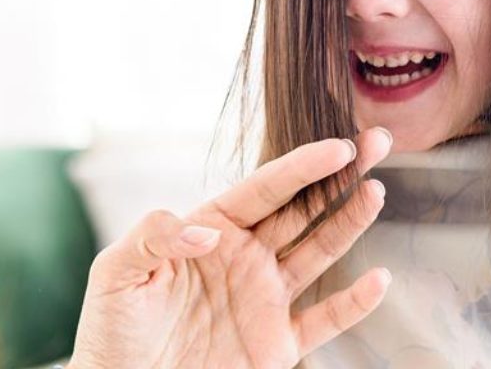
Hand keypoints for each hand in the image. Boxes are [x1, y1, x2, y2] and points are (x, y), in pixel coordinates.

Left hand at [67, 127, 394, 368]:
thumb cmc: (111, 330)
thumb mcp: (116, 272)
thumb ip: (153, 237)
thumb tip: (205, 233)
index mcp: (211, 230)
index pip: (264, 189)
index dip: (302, 166)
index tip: (337, 146)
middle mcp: (245, 258)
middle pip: (302, 208)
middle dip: (340, 175)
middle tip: (375, 144)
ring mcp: (265, 299)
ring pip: (320, 252)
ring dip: (350, 223)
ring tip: (376, 192)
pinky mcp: (276, 345)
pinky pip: (325, 320)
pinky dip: (355, 303)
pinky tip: (379, 280)